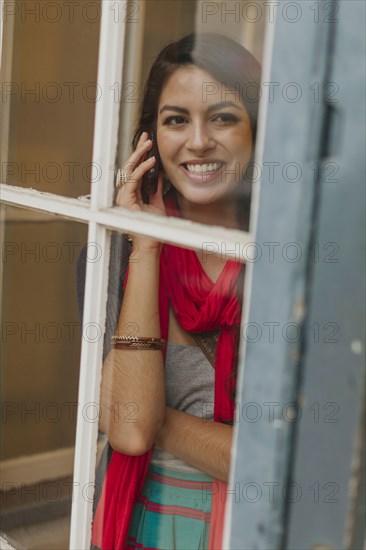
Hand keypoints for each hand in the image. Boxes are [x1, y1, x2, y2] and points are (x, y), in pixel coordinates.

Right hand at [116, 132, 165, 250]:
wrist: (149, 244)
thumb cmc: (151, 228)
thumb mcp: (157, 203)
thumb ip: (155, 190)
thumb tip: (159, 176)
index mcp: (131, 193)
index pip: (134, 169)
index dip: (141, 155)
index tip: (147, 143)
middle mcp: (124, 193)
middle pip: (129, 166)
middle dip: (138, 149)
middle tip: (146, 136)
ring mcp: (123, 196)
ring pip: (129, 169)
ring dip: (139, 155)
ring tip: (148, 144)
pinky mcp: (125, 199)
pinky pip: (133, 179)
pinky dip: (143, 169)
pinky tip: (151, 161)